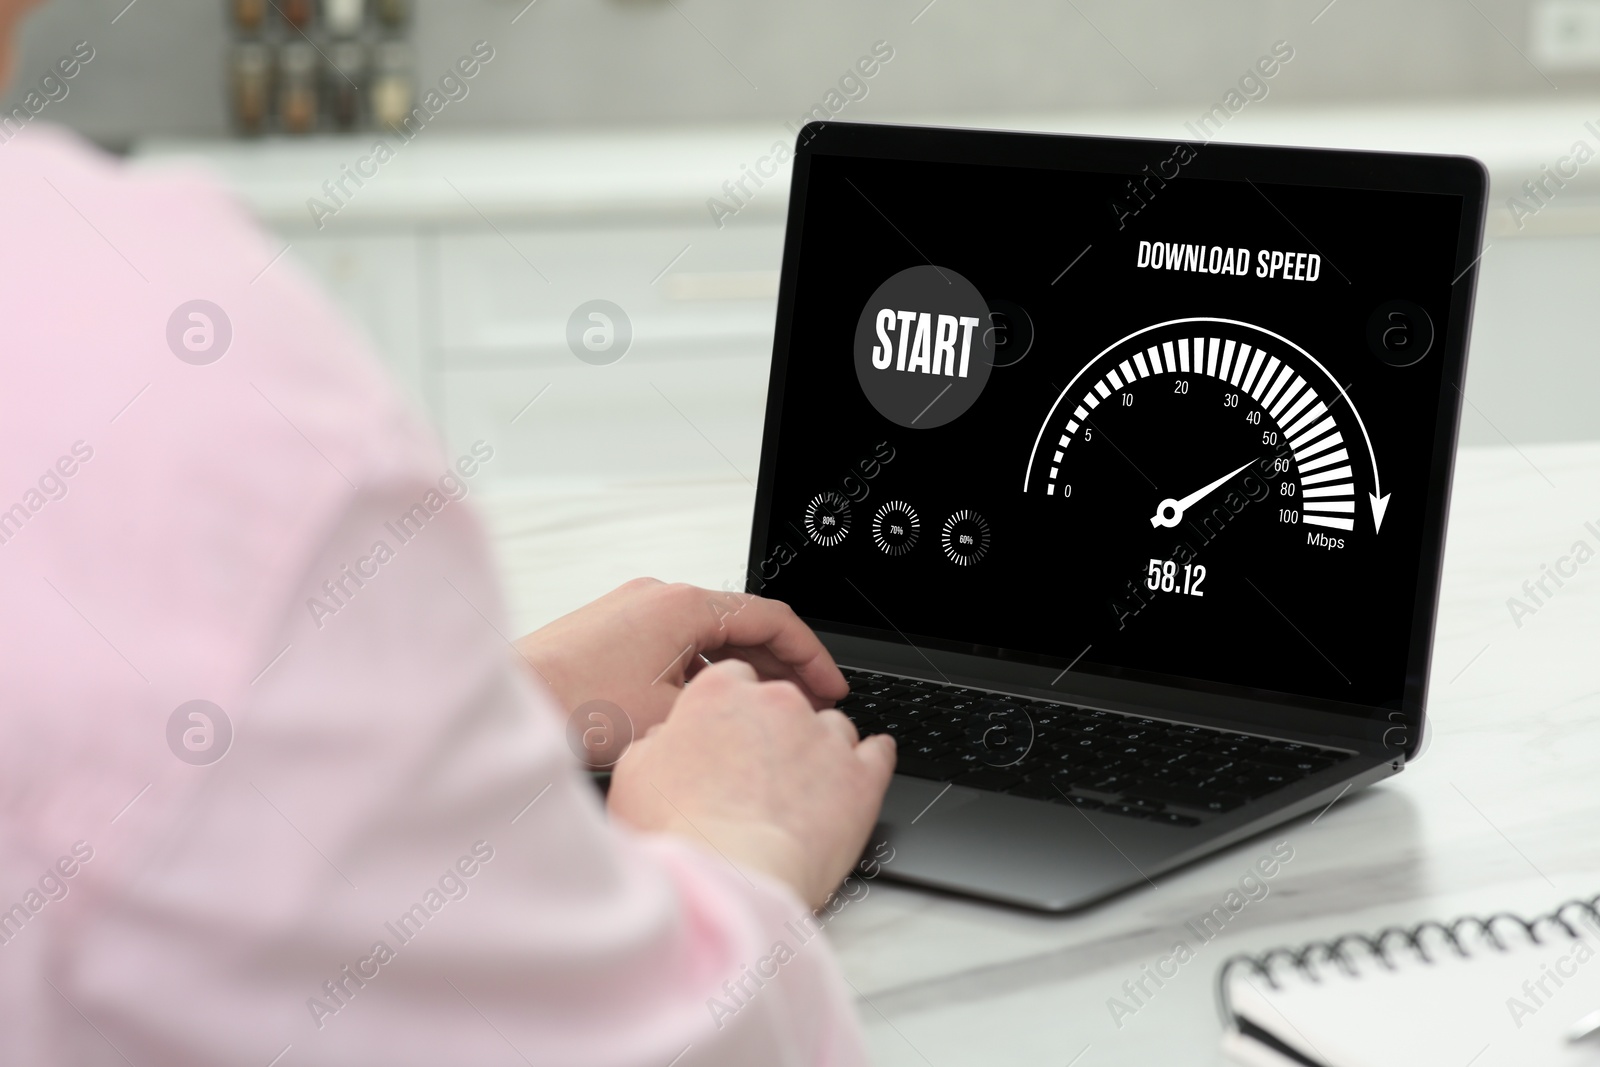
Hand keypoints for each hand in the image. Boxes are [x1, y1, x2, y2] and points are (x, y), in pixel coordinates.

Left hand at [515, 578, 849, 743]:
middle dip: (780, 667)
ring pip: (709, 636)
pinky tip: (711, 709)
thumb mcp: (672, 713)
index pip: (773, 621)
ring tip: (764, 712)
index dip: (812, 659)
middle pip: (743, 625)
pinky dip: (704, 671)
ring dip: (741, 671)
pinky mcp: (614, 628)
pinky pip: (677, 644)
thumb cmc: (572, 703)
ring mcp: (635, 609)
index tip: (831, 690)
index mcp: (684, 605)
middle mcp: (660, 596)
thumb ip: (727, 704)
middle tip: (808, 706)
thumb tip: (759, 712)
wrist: (507, 698)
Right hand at [607, 660, 895, 908]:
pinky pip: (878, 752)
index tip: (728, 734)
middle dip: (773, 730)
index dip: (730, 711)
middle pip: (784, 701)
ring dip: (817, 750)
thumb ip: (657, 742)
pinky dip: (869, 760)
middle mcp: (777, 703)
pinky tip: (856, 773)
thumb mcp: (634, 775)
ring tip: (800, 790)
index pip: (733, 680)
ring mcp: (824, 737)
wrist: (731, 880)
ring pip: (830, 726)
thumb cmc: (678, 833)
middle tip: (756, 774)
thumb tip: (667, 740)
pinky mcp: (862, 777)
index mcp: (720, 693)